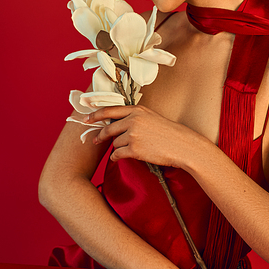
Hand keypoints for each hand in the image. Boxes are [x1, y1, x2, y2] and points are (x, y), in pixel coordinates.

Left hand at [83, 104, 197, 167]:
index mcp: (137, 110)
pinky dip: (117, 157)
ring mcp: (133, 134)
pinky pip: (117, 154)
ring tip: (130, 150)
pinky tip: (121, 158)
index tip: (87, 119)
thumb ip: (135, 118)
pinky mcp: (134, 149)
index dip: (95, 115)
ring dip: (118, 148)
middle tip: (95, 140)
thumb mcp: (151, 118)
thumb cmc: (169, 133)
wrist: (182, 146)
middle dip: (100, 135)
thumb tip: (117, 124)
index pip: (110, 110)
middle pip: (108, 128)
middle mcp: (133, 120)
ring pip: (115, 143)